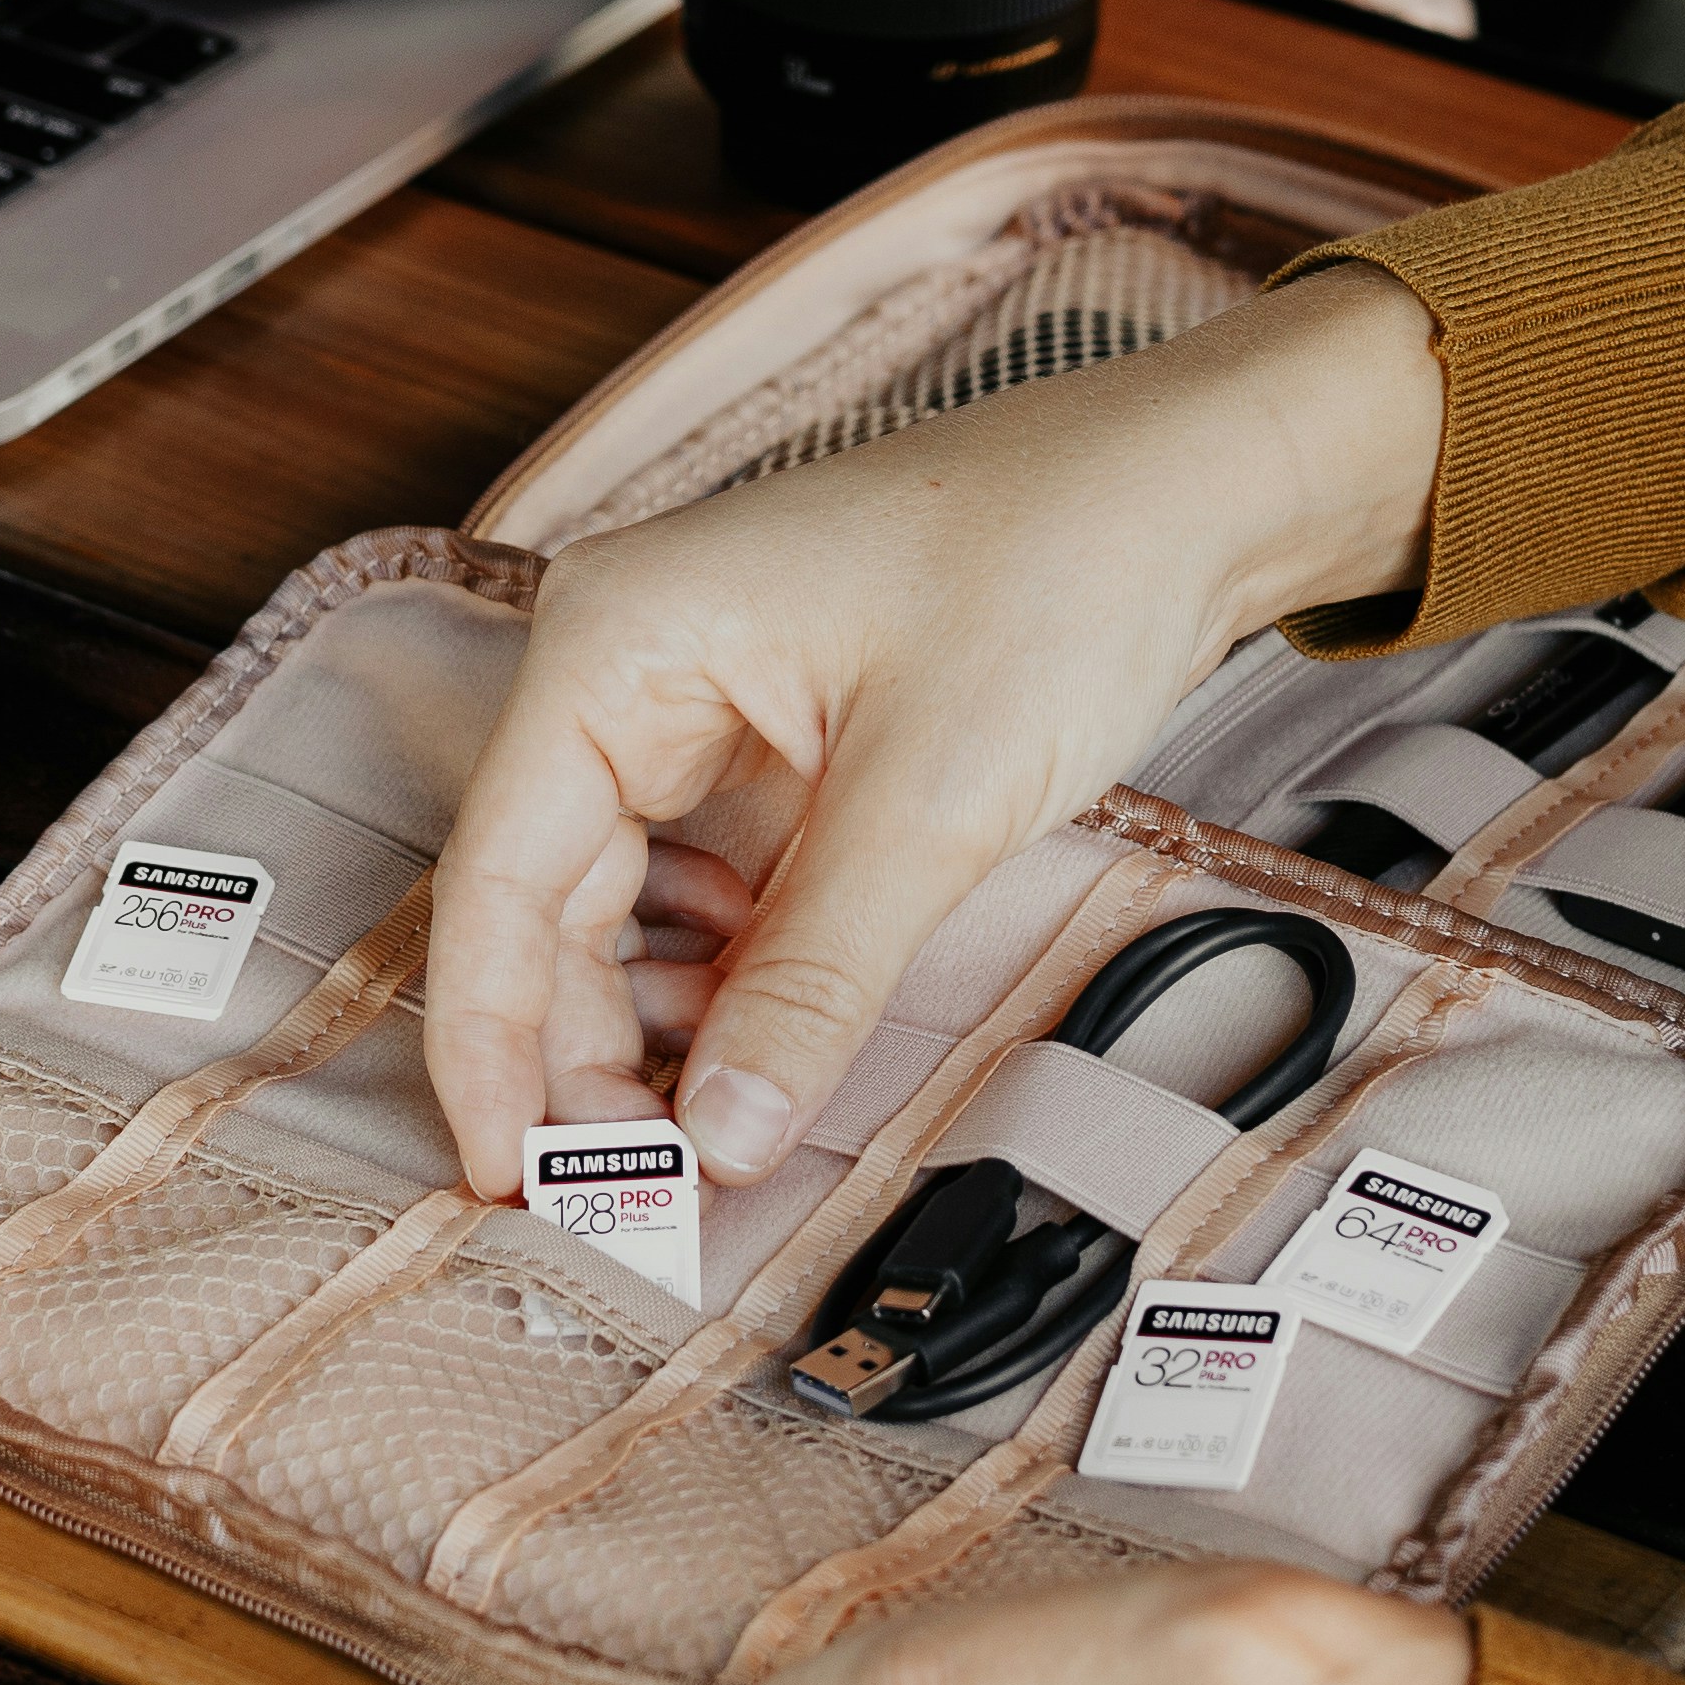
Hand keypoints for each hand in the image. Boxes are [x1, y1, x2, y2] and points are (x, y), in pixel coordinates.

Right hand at [421, 271, 1448, 1194]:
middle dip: (581, 1060)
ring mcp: (701, 710)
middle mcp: (626, 670)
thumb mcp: (932, 799)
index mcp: (613, 642)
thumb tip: (721, 1141)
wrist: (1195, 482)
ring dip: (656, 1036)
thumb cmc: (1060, 567)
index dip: (488, 1045)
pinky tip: (761, 1066)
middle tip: (640, 1201)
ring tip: (704, 1153)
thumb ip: (813, 979)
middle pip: (546, 906)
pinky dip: (728, 988)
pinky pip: (710, 893)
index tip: (507, 1181)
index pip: (497, 878)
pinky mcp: (774, 749)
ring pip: (625, 913)